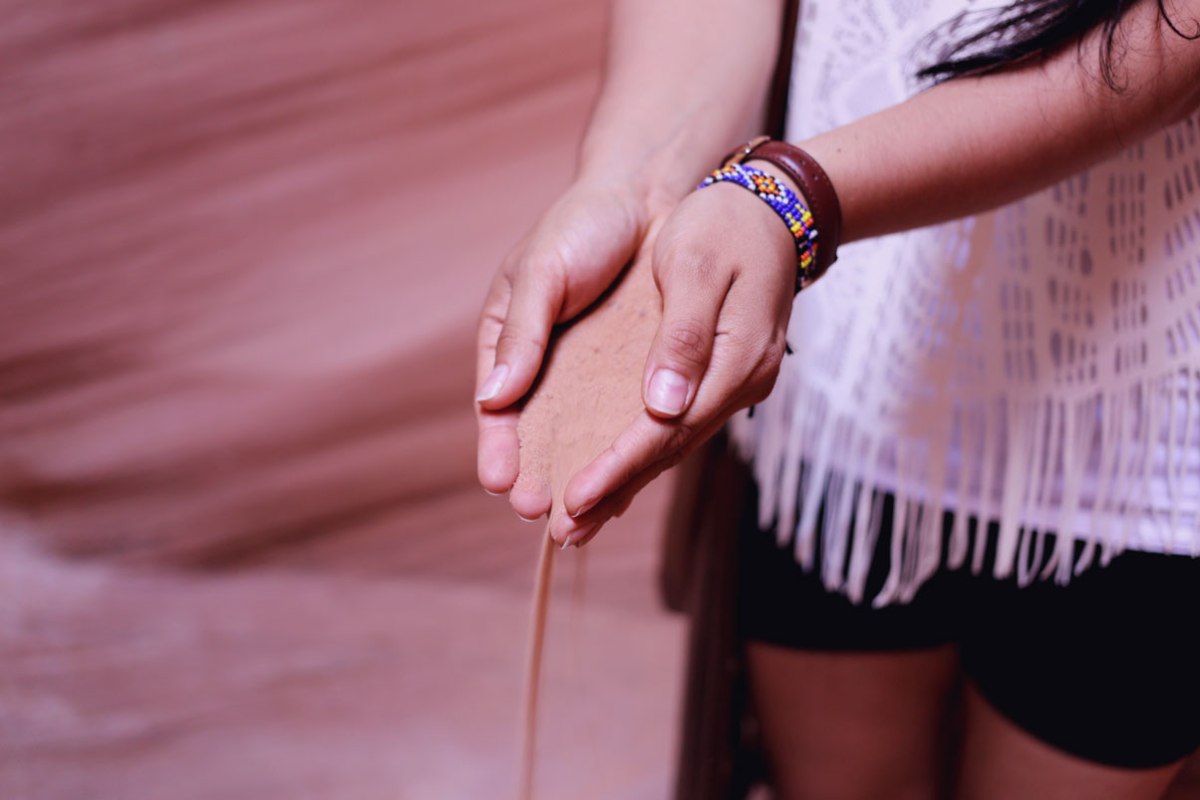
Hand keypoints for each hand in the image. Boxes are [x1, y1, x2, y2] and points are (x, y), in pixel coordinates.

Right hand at [475, 177, 657, 515]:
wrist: (649, 197)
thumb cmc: (582, 225)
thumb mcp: (541, 274)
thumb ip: (521, 336)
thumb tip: (492, 399)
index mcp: (510, 342)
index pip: (496, 406)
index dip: (497, 445)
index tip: (501, 481)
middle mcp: (546, 365)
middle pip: (537, 431)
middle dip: (536, 473)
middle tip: (539, 510)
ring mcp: (590, 373)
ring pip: (581, 434)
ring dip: (578, 473)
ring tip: (579, 516)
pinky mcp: (631, 374)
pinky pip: (624, 419)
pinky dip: (622, 450)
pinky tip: (625, 485)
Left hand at [554, 164, 799, 541]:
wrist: (774, 204)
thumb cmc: (724, 224)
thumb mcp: (695, 267)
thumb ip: (680, 338)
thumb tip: (661, 407)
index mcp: (735, 360)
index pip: (666, 431)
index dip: (618, 468)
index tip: (574, 501)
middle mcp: (741, 383)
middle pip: (669, 449)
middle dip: (616, 490)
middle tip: (566, 533)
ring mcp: (738, 382)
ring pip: (675, 443)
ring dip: (629, 480)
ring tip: (582, 518)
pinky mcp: (725, 376)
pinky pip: (681, 424)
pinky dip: (647, 451)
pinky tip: (620, 472)